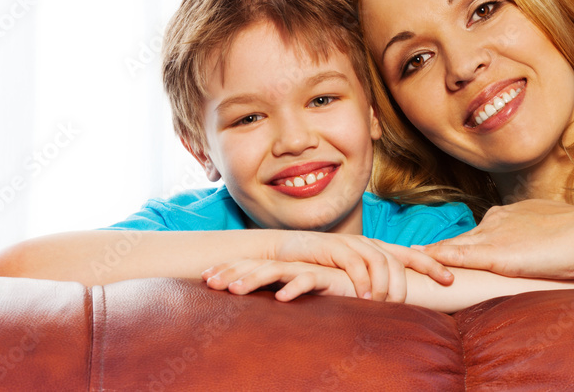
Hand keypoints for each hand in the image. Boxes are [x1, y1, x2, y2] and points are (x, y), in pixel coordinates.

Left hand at [203, 259, 359, 301]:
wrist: (368, 281)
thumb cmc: (335, 290)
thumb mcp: (302, 295)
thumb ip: (284, 296)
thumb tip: (260, 308)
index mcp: (284, 268)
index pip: (251, 266)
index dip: (228, 269)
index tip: (205, 278)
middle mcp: (292, 265)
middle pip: (255, 266)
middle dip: (230, 273)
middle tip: (208, 283)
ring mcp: (308, 269)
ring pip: (276, 271)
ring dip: (253, 279)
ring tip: (234, 290)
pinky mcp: (329, 277)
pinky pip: (309, 280)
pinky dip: (295, 287)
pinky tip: (281, 298)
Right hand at [229, 230, 452, 300]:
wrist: (283, 254)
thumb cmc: (318, 269)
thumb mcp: (349, 277)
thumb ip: (371, 284)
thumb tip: (395, 306)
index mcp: (375, 249)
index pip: (410, 255)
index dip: (432, 265)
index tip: (451, 280)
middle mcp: (368, 243)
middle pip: (400, 259)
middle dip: (410, 283)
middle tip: (409, 305)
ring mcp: (351, 244)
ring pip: (381, 261)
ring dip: (387, 285)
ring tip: (388, 305)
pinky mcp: (333, 247)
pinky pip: (355, 263)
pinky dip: (364, 280)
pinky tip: (366, 297)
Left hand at [418, 199, 573, 279]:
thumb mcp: (557, 232)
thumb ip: (544, 238)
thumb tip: (547, 247)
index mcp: (514, 214)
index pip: (483, 230)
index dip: (466, 242)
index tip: (449, 248)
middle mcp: (499, 220)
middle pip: (464, 236)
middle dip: (441, 247)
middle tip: (414, 254)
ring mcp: (496, 235)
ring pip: (456, 244)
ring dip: (432, 252)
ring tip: (409, 258)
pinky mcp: (497, 254)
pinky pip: (459, 255)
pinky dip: (438, 257)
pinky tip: (421, 259)